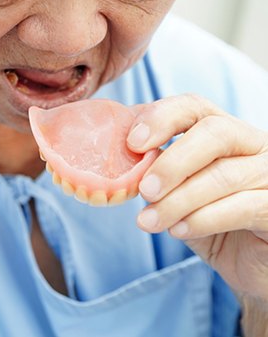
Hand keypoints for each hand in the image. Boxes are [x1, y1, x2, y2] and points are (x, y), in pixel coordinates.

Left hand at [127, 94, 267, 300]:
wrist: (248, 263)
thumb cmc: (207, 220)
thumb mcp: (176, 191)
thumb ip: (155, 169)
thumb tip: (118, 153)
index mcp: (223, 133)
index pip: (194, 107)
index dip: (161, 118)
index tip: (133, 143)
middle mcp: (252, 146)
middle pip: (215, 132)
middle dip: (172, 162)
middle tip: (144, 190)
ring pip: (224, 175)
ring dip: (178, 200)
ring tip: (148, 222)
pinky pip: (243, 207)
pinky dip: (203, 219)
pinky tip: (179, 230)